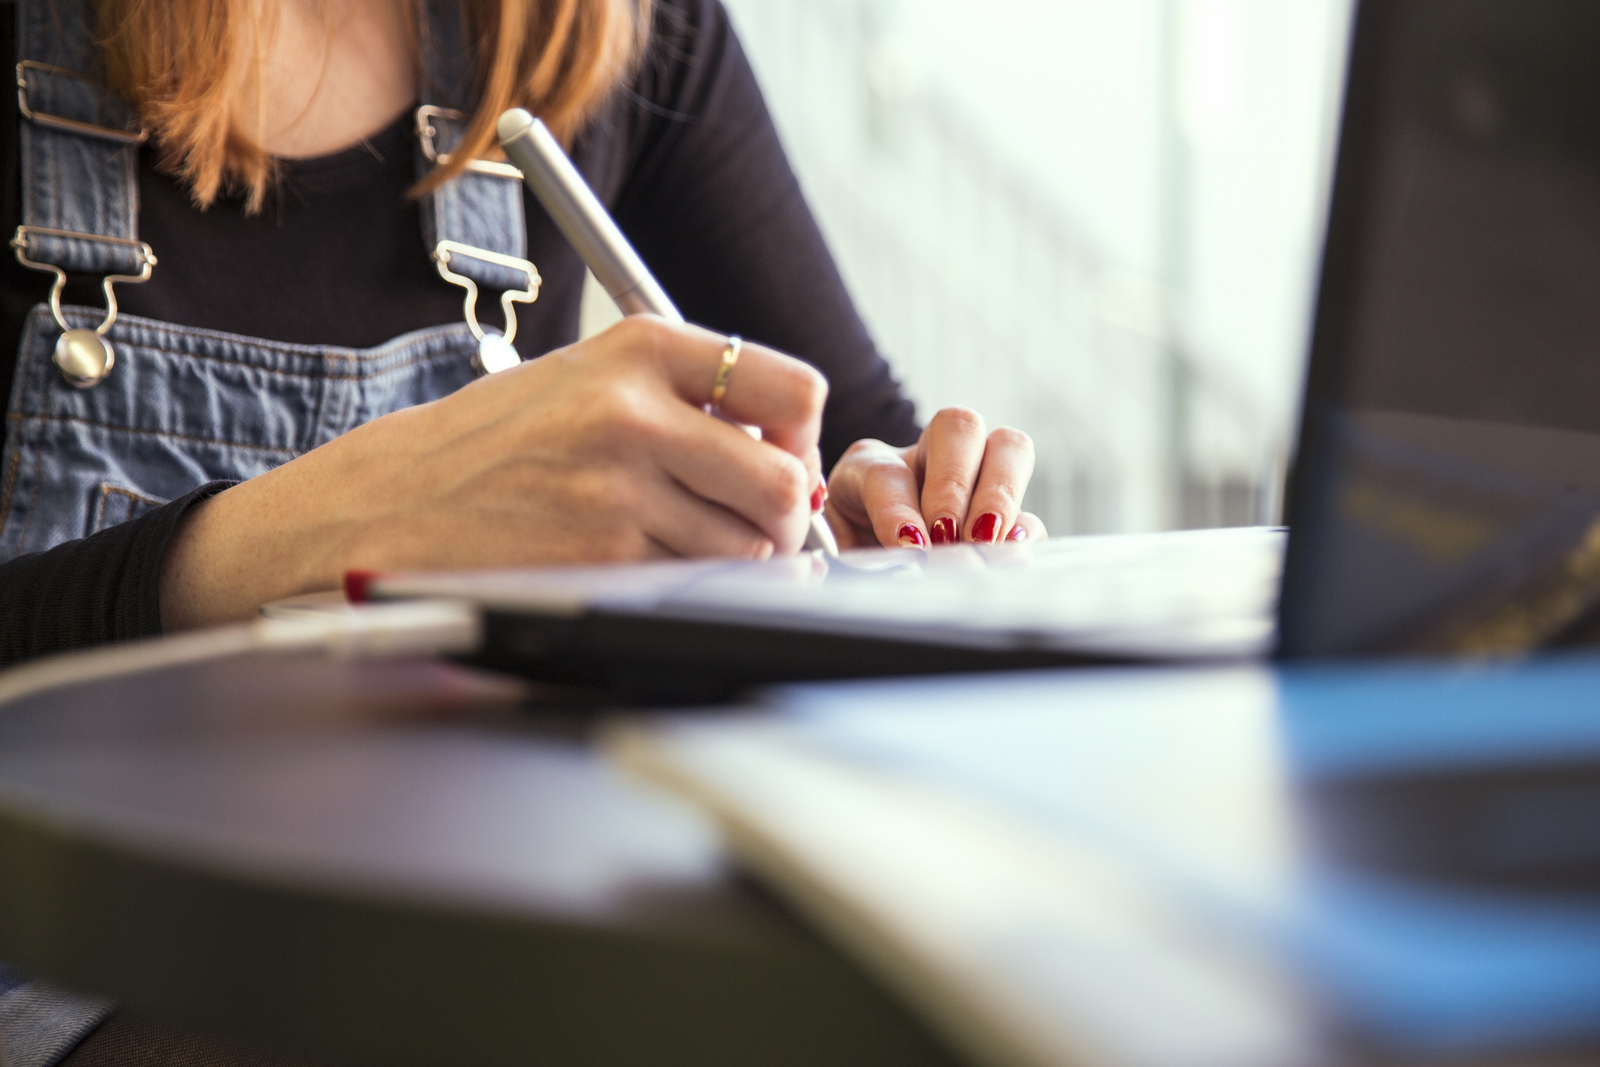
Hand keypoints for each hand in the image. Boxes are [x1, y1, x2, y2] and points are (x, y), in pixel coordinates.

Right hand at [160, 317, 827, 628]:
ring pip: (748, 546)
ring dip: (734, 557)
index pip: (792, 387)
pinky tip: (640, 565)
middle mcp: (635, 410)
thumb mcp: (587, 377)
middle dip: (780, 515)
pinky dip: (688, 584)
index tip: (778, 455)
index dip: (800, 435)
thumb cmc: (496, 442)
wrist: (388, 501)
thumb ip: (685, 398)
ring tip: (678, 541)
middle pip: (783, 481)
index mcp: (640, 347)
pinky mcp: (600, 558)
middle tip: (750, 522)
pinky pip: (695, 583)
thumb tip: (790, 451)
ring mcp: (618, 488)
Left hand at [824, 407, 1046, 549]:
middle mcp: (926, 462)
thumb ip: (856, 560)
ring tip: (986, 545)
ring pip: (1007, 448)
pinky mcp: (1004, 523)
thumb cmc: (845, 568)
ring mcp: (973, 484)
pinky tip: (1009, 556)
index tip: (908, 546)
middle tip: (950, 536)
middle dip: (956, 484)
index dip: (899, 508)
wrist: (865, 582)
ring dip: (1001, 495)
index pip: (887, 472)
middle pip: (957, 426)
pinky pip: (1029, 510)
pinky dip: (1025, 531)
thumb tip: (897, 563)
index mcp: (870, 467)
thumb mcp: (833, 562)